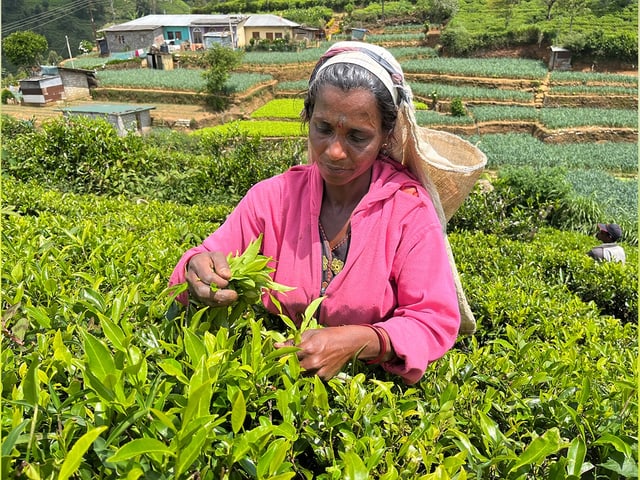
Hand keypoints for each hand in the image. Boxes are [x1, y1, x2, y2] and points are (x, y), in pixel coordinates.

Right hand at [185, 251, 238, 306]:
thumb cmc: (211, 259)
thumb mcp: (217, 256)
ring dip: (219, 301)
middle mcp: (191, 278)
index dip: (219, 281)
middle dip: (219, 295)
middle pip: (202, 291)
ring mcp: (192, 288)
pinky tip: (227, 301)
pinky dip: (218, 304)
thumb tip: (227, 276)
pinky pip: (206, 303)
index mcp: (197, 264)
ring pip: (204, 299)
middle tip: (234, 295)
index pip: (207, 277)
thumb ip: (222, 264)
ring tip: (232, 299)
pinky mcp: (196, 296)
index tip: (229, 280)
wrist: (200, 264)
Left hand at [275, 325, 391, 379]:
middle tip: (287, 363)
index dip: (281, 357)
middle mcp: (313, 361)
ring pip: (302, 375)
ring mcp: (320, 371)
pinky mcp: (325, 377)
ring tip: (303, 363)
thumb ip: (292, 341)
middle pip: (293, 369)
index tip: (276, 358)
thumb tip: (276, 345)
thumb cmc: (327, 335)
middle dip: (289, 366)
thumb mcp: (310, 334)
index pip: (288, 356)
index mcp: (308, 347)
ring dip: (299, 371)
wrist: (349, 343)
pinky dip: (310, 374)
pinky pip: (312, 378)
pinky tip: (315, 366)